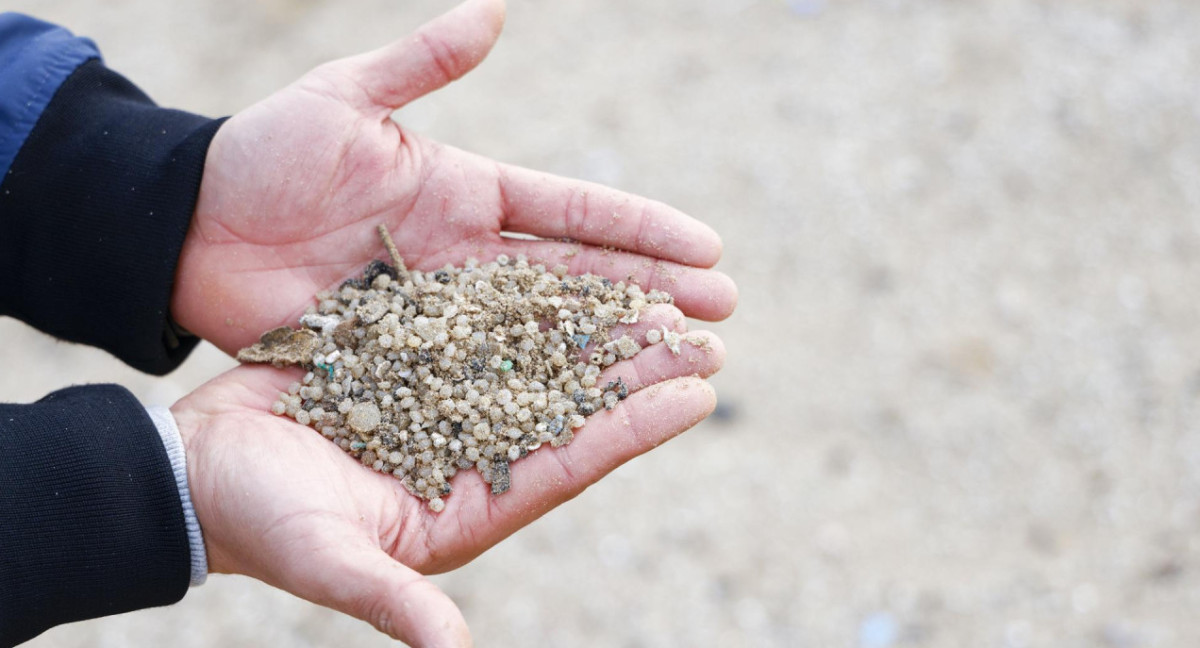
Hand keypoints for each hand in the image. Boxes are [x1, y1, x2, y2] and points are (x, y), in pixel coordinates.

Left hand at [171, 0, 736, 354]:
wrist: (191, 231)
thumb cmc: (262, 155)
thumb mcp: (340, 100)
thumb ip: (418, 64)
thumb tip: (496, 10)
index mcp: (468, 191)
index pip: (575, 211)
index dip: (642, 228)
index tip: (709, 247)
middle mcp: (472, 256)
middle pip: (579, 278)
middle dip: (653, 293)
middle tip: (722, 314)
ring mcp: (446, 314)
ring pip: (545, 334)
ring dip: (613, 347)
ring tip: (684, 362)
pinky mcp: (411, 361)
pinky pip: (485, 378)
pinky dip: (538, 392)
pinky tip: (591, 410)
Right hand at [171, 323, 724, 646]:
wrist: (194, 469)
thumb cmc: (254, 523)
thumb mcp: (327, 560)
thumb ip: (390, 600)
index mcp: (467, 508)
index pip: (572, 464)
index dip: (635, 428)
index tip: (699, 394)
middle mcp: (470, 454)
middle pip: (572, 406)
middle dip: (637, 372)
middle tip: (708, 334)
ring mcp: (446, 402)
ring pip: (537, 357)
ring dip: (597, 329)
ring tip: (662, 293)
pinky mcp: (415, 357)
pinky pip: (485, 322)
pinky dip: (528, 298)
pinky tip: (566, 269)